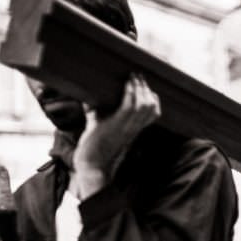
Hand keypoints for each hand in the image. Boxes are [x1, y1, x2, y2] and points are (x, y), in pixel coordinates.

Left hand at [72, 73, 160, 197]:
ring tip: (133, 78)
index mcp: (134, 129)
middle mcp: (134, 128)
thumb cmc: (94, 147)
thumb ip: (96, 112)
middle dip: (146, 88)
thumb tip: (86, 97)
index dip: (153, 98)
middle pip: (152, 105)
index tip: (145, 86)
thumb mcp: (98, 126)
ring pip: (144, 104)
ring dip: (139, 88)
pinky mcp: (116, 125)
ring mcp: (127, 127)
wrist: (91, 164)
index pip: (154, 113)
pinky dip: (130, 92)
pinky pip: (130, 106)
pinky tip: (126, 83)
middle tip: (138, 76)